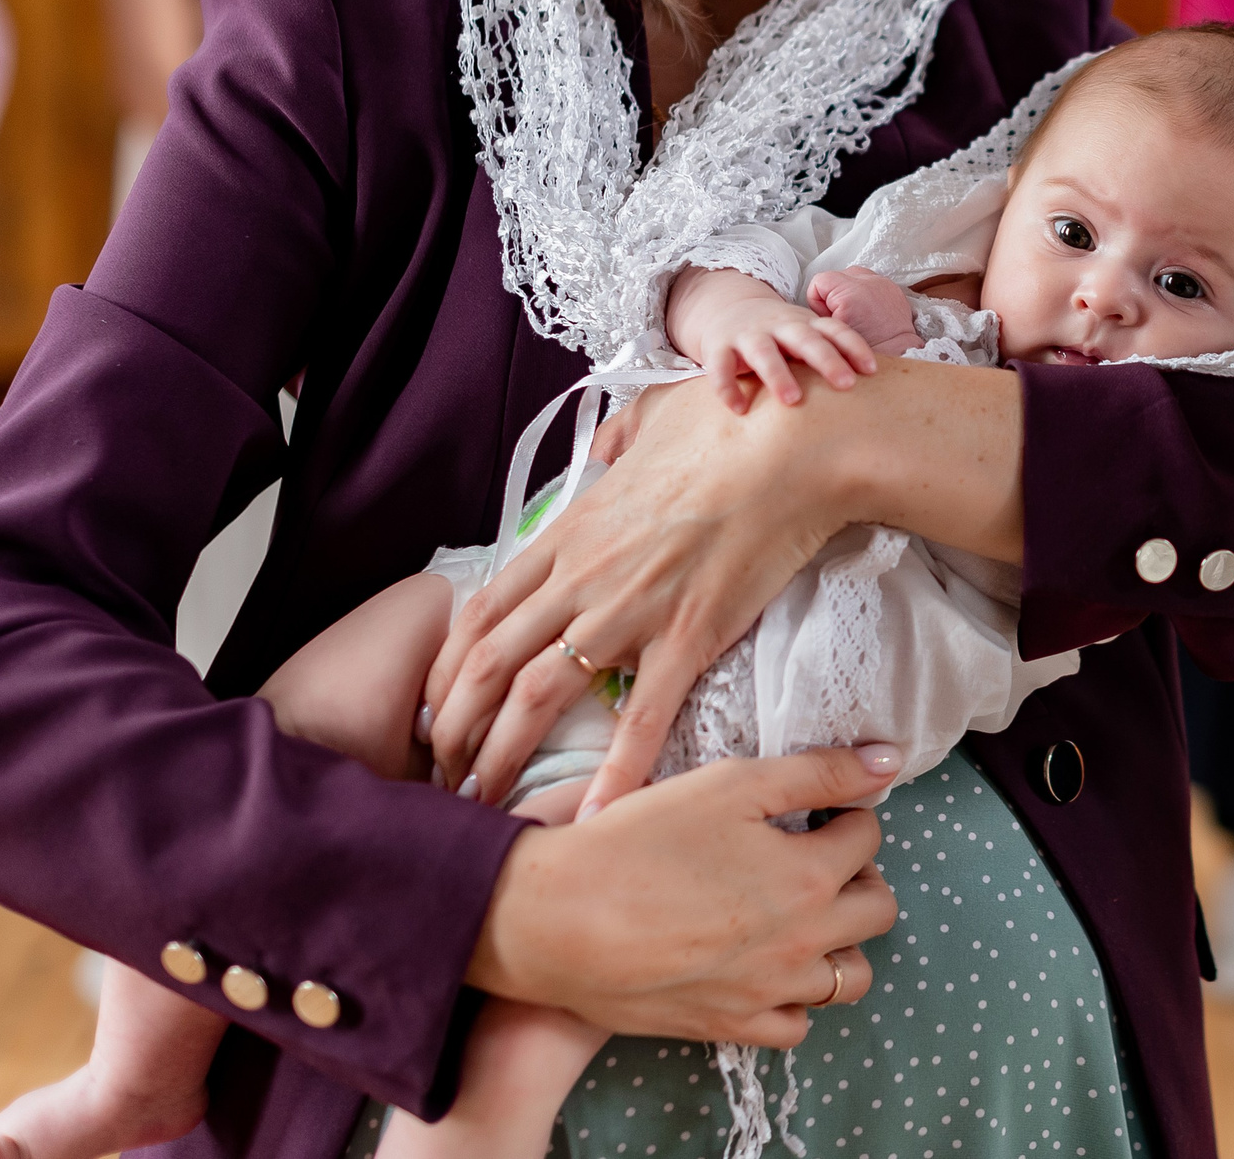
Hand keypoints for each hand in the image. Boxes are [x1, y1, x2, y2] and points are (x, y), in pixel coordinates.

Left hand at [425, 359, 1023, 810]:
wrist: (794, 442)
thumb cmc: (730, 419)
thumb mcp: (653, 415)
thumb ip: (622, 439)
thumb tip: (613, 448)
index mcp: (572, 530)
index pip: (483, 609)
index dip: (449, 666)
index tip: (439, 706)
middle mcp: (583, 575)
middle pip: (488, 662)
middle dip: (453, 727)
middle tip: (443, 774)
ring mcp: (630, 609)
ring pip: (536, 695)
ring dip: (501, 756)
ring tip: (485, 805)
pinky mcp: (687, 636)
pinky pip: (641, 718)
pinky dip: (615, 773)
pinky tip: (596, 818)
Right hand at [469, 745, 899, 1046]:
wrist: (553, 920)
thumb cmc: (637, 842)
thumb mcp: (730, 783)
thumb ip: (818, 772)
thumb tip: (889, 761)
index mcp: (809, 875)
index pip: (868, 837)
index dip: (846, 813)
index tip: (816, 810)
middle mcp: (803, 941)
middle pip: (878, 909)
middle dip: (858, 876)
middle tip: (813, 857)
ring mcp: (769, 991)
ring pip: (849, 977)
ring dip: (839, 941)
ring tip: (798, 913)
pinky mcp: (730, 1025)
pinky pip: (797, 1024)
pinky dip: (795, 997)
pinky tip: (766, 964)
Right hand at [667, 266, 877, 413]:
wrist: (729, 310)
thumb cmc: (781, 334)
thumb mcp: (807, 336)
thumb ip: (832, 353)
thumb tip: (876, 389)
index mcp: (805, 323)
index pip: (835, 330)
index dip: (854, 347)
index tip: (872, 369)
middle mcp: (779, 326)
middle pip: (805, 339)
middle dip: (826, 360)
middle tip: (846, 384)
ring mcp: (748, 334)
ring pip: (763, 352)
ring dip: (778, 374)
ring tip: (793, 401)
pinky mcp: (719, 347)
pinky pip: (720, 367)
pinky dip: (728, 387)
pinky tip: (740, 409)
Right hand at [806, 266, 922, 352]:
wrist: (896, 355)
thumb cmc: (861, 353)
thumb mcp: (830, 334)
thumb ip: (819, 316)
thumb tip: (812, 312)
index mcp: (849, 293)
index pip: (818, 282)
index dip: (818, 303)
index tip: (829, 319)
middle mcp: (868, 282)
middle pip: (835, 277)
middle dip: (833, 296)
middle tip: (842, 319)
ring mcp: (882, 282)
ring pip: (852, 277)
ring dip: (849, 292)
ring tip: (855, 314)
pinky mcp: (892, 286)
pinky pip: (869, 281)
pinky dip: (865, 293)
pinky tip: (868, 312)